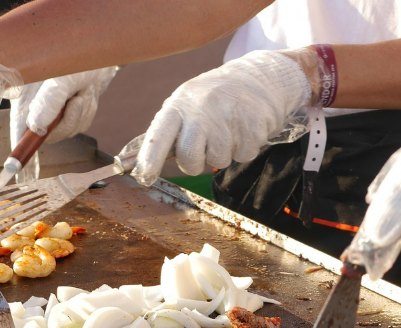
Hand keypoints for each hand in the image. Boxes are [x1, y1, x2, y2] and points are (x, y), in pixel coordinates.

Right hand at [9, 67, 117, 180]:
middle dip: (67, 121)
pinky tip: (86, 94)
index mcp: (26, 101)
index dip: (18, 151)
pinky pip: (81, 125)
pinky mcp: (69, 116)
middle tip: (76, 99)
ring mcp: (54, 115)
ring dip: (81, 112)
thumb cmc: (75, 61)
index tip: (13, 169)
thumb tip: (36, 128)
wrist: (98, 54)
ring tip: (81, 90)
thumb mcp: (61, 80)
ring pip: (69, 131)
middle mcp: (37, 111)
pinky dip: (88, 110)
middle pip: (48, 136)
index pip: (19, 132)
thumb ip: (49, 103)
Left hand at [132, 50, 314, 185]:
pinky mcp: (253, 124)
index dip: (150, 160)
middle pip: (189, 159)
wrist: (259, 77)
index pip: (158, 136)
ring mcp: (228, 115)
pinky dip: (244, 149)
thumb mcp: (187, 103)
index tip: (145, 177)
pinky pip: (243, 156)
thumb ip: (169, 130)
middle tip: (203, 150)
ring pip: (219, 160)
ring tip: (227, 130)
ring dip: (223, 153)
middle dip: (195, 164)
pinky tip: (243, 129)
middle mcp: (201, 108)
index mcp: (179, 104)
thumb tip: (142, 163)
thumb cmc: (214, 98)